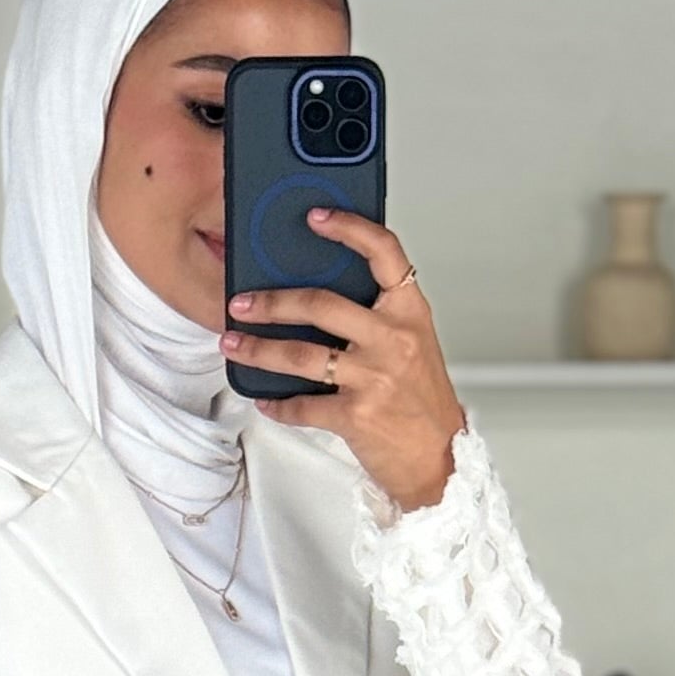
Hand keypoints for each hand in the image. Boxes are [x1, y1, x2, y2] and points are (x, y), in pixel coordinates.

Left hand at [225, 210, 464, 512]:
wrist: (440, 458)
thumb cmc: (423, 401)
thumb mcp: (412, 343)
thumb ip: (377, 315)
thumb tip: (321, 296)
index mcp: (410, 312)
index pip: (384, 252)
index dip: (349, 227)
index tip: (316, 217)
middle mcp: (394, 339)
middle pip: (321, 303)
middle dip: (272, 302)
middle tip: (242, 302)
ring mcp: (374, 377)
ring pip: (300, 354)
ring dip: (259, 349)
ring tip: (234, 344)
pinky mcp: (356, 415)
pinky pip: (302, 405)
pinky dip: (277, 404)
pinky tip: (264, 399)